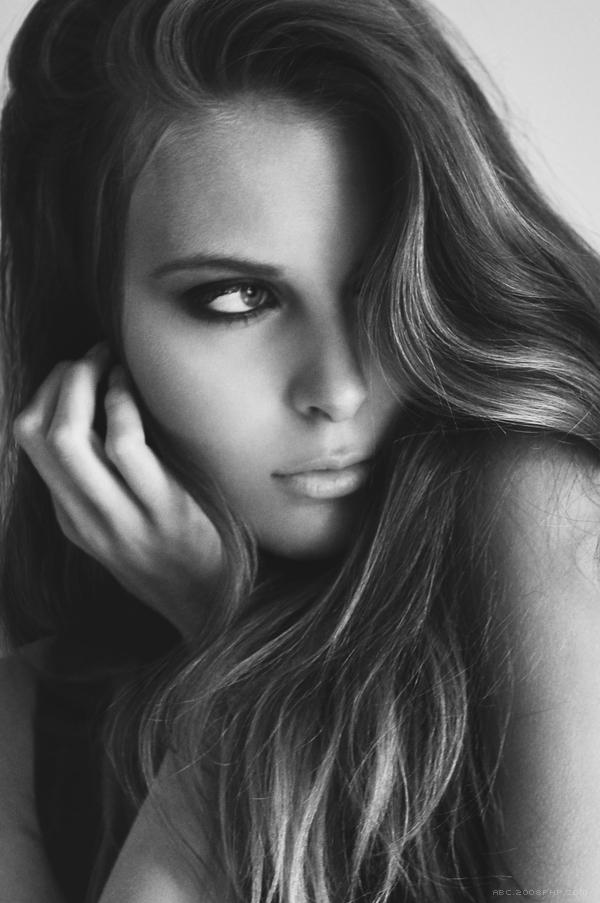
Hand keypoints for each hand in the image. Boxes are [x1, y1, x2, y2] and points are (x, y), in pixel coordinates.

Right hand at [13, 343, 222, 637]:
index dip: (45, 394)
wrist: (217, 610)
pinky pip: (126, 447)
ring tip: (110, 362)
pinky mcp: (163, 514)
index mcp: (73, 519)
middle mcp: (86, 519)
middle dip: (60, 381)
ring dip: (85, 385)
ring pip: (68, 438)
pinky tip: (136, 389)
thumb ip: (105, 483)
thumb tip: (101, 412)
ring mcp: (120, 519)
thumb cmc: (177, 556)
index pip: (29, 443)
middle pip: (39, 436)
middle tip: (92, 355)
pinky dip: (122, 405)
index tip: (74, 371)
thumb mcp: (125, 526)